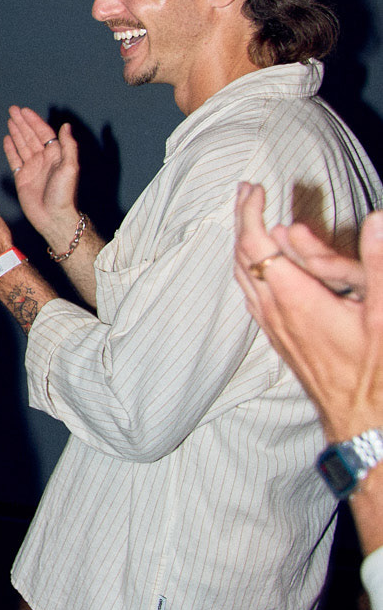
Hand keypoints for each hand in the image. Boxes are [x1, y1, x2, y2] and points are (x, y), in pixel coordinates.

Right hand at [5, 107, 80, 249]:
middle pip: (31, 136)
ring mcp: (32, 168)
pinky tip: (7, 139)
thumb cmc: (64, 195)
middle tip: (12, 109)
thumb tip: (66, 126)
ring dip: (16, 132)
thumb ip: (68, 146)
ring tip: (9, 120)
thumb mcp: (70, 168)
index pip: (42, 133)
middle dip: (22, 122)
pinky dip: (11, 149)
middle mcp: (43, 160)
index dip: (33, 121)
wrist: (53, 218)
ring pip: (22, 145)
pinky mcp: (22, 178)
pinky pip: (15, 160)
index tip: (24, 111)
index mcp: (55, 155)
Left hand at [234, 183, 382, 441]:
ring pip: (243, 277)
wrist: (362, 421)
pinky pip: (252, 295)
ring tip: (250, 219)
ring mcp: (273, 328)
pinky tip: (261, 267)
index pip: (256, 245)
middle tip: (247, 193)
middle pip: (242, 256)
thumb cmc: (374, 371)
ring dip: (243, 243)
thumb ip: (376, 265)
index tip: (254, 188)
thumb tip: (376, 220)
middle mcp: (274, 312)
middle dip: (242, 220)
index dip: (250, 212)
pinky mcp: (279, 339)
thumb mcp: (382, 313)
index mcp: (294, 299)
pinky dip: (251, 269)